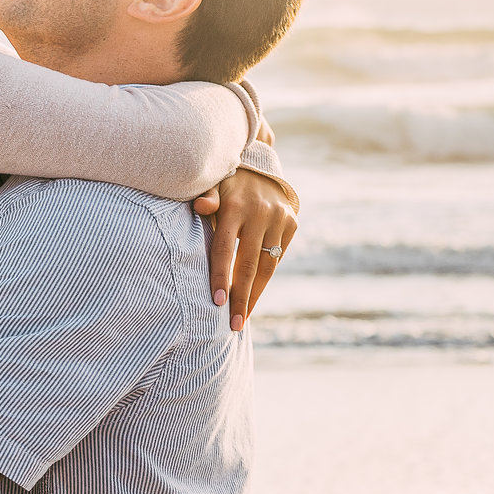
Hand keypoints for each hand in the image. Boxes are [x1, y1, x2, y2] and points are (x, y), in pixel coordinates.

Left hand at [190, 170, 297, 330]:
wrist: (261, 170)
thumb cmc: (226, 186)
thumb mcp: (213, 186)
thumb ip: (206, 199)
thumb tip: (200, 207)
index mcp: (235, 206)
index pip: (224, 248)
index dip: (220, 276)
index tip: (216, 302)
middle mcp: (259, 213)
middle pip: (248, 263)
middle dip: (240, 296)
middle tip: (233, 324)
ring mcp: (279, 220)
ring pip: (266, 266)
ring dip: (254, 295)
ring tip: (242, 318)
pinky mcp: (292, 224)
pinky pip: (276, 258)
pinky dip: (265, 279)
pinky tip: (253, 296)